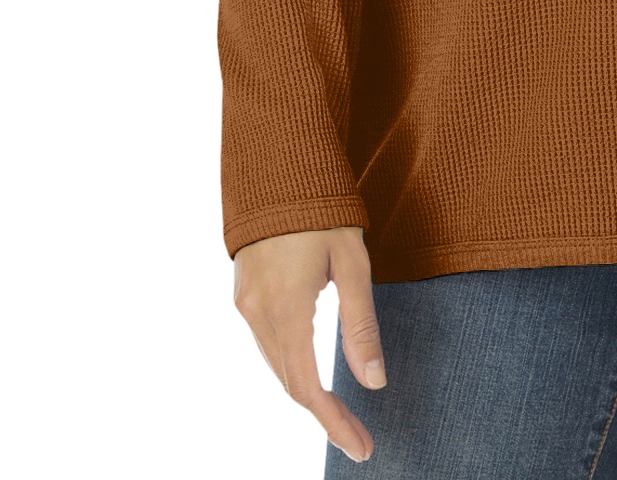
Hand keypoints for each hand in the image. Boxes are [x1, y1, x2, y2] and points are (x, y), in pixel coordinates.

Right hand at [232, 225, 385, 462]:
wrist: (278, 167)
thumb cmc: (324, 210)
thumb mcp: (353, 263)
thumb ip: (361, 324)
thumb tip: (373, 383)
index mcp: (287, 309)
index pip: (309, 388)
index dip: (335, 423)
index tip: (363, 448)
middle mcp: (258, 314)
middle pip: (290, 384)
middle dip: (325, 415)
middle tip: (361, 438)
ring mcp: (245, 305)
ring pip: (276, 367)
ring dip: (307, 393)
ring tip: (342, 413)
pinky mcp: (243, 294)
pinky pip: (267, 344)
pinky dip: (291, 366)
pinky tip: (313, 371)